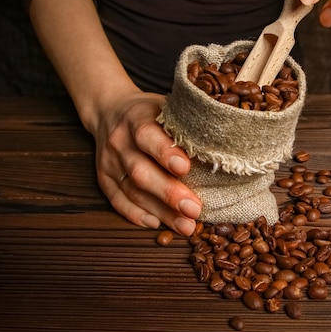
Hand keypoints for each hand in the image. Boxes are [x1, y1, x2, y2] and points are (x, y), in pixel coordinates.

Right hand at [92, 91, 201, 235]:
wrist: (110, 110)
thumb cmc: (150, 112)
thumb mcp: (167, 106)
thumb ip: (187, 122)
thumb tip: (227, 140)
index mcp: (136, 117)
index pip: (147, 135)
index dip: (165, 153)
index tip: (186, 168)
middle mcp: (119, 140)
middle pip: (141, 171)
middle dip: (168, 192)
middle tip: (194, 209)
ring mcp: (109, 161)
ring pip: (132, 190)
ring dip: (160, 211)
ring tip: (185, 225)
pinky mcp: (103, 178)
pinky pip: (117, 200)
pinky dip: (136, 214)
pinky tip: (156, 224)